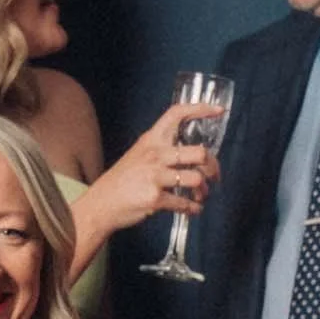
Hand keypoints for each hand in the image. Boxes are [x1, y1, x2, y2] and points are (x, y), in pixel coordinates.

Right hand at [80, 95, 223, 238]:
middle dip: (213, 167)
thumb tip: (191, 153)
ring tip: (201, 195)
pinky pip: (185, 203)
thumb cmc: (122, 181)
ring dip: (204, 190)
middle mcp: (154, 155)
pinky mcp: (155, 198)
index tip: (218, 111)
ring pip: (196, 179)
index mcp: (151, 140)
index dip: (200, 109)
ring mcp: (154, 177)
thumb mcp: (139, 155)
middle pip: (199, 152)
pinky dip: (193, 209)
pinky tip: (192, 209)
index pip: (176, 114)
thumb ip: (162, 150)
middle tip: (213, 175)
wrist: (101, 204)